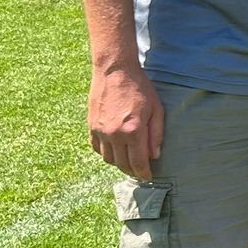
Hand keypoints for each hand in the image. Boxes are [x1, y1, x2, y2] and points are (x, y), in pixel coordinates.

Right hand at [88, 63, 164, 180]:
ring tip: (127, 161)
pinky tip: (114, 150)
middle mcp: (115, 134)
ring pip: (108, 159)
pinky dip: (105, 153)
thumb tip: (155, 155)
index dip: (143, 173)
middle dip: (132, 171)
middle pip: (122, 164)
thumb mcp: (156, 109)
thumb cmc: (139, 88)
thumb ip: (156, 134)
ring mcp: (100, 131)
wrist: (115, 71)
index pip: (138, 162)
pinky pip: (96, 148)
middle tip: (139, 171)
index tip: (148, 177)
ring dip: (118, 163)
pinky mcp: (91, 126)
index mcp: (133, 131)